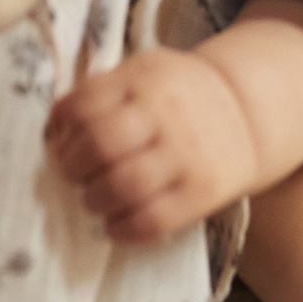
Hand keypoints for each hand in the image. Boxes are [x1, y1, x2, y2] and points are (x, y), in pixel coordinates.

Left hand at [45, 46, 261, 242]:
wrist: (247, 110)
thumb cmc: (179, 94)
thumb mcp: (144, 72)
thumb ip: (100, 92)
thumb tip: (55, 128)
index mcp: (145, 78)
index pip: (85, 104)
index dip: (63, 129)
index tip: (64, 143)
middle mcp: (167, 112)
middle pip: (101, 144)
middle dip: (74, 167)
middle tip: (76, 175)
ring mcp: (187, 153)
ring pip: (123, 186)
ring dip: (94, 200)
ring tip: (95, 199)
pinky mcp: (203, 192)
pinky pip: (152, 221)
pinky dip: (122, 229)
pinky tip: (115, 224)